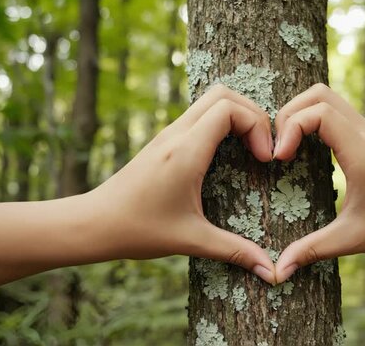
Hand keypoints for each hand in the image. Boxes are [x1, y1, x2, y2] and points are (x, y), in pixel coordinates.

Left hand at [88, 85, 275, 282]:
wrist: (93, 224)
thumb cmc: (138, 230)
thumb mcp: (191, 240)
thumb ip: (234, 251)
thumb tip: (271, 271)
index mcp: (185, 152)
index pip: (229, 109)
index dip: (256, 126)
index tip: (264, 159)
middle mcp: (176, 134)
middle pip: (223, 94)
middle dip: (252, 114)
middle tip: (264, 148)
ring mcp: (167, 134)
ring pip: (210, 100)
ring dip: (237, 116)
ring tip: (251, 149)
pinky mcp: (163, 141)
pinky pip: (198, 115)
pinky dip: (221, 123)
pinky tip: (228, 155)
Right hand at [272, 84, 364, 282]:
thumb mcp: (351, 240)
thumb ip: (312, 250)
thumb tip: (277, 271)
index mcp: (362, 154)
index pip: (319, 113)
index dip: (290, 128)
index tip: (279, 159)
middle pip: (319, 94)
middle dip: (289, 113)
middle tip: (278, 148)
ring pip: (327, 97)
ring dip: (300, 113)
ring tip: (287, 145)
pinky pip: (336, 110)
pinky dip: (313, 119)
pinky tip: (305, 149)